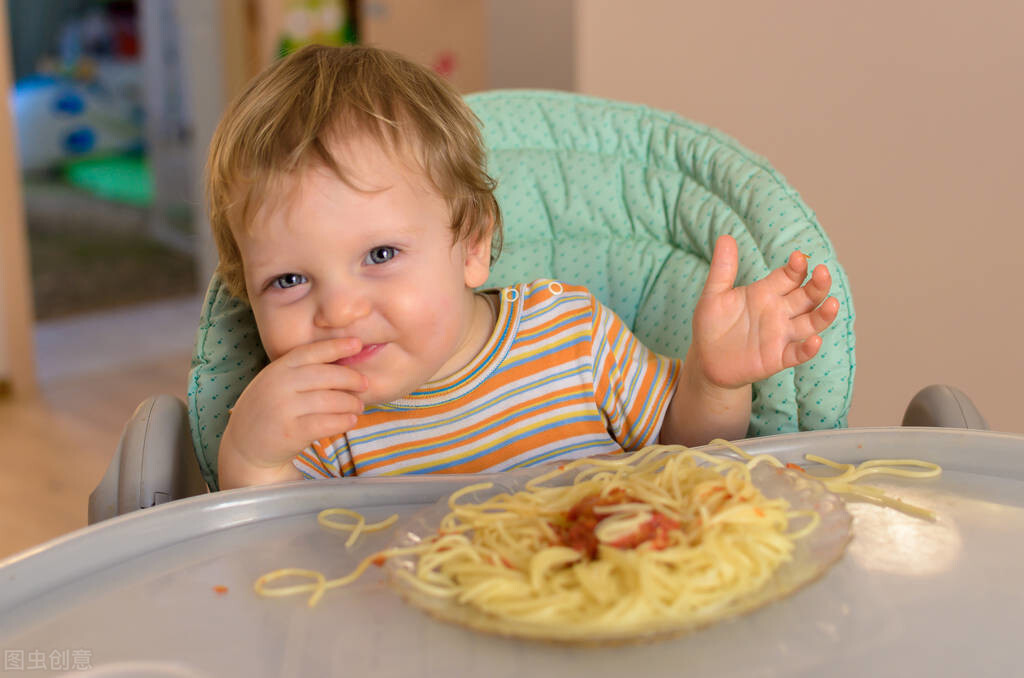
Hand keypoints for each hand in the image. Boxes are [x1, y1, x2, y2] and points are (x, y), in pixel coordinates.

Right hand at [218, 337, 367, 487]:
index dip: (336, 346)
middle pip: (326, 375)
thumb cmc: (269, 411)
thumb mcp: (276, 383)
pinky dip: (343, 421)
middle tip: (365, 384)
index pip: (311, 352)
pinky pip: (326, 423)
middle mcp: (279, 385)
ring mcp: (283, 409)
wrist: (244, 446)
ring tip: (359, 406)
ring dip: (350, 402)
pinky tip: (351, 420)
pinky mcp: (290, 433)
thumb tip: (343, 363)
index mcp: (278, 369)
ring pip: (329, 400)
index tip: (358, 344)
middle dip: (351, 378)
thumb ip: (301, 373)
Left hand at [689, 235, 839, 389]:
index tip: (798, 258)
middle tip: (822, 272)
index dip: (797, 267)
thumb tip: (725, 236)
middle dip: (818, 285)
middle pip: (807, 296)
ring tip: (832, 303)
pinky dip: (808, 348)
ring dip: (823, 314)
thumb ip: (722, 269)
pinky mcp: (777, 358)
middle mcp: (779, 312)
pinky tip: (815, 340)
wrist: (706, 359)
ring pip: (811, 322)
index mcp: (766, 292)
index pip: (789, 276)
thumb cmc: (712, 325)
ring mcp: (781, 335)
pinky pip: (798, 353)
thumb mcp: (713, 295)